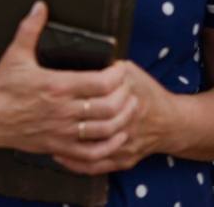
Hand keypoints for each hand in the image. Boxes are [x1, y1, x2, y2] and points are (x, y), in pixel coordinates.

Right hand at [0, 2, 135, 162]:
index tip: (120, 68)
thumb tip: (40, 7)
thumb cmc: (1, 88)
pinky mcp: (60, 146)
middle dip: (125, 96)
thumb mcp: (15, 54)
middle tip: (128, 87)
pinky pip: (93, 152)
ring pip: (106, 130)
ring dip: (123, 119)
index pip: (101, 82)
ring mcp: (63, 131)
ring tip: (130, 108)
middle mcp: (64, 110)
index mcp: (57, 85)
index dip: (117, 75)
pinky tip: (116, 136)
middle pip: (109, 107)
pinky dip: (110, 146)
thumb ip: (30, 28)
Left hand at [53, 60, 176, 174]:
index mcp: (127, 95)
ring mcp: (124, 144)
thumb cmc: (148, 93)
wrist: (172, 122)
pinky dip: (75, 162)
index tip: (52, 84)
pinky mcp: (123, 159)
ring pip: (91, 146)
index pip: (96, 88)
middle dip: (63, 116)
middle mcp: (125, 122)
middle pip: (90, 119)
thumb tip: (86, 49)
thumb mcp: (131, 70)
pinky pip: (95, 165)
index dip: (72, 87)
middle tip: (41, 110)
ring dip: (66, 141)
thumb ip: (110, 63)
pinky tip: (58, 154)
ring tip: (43, 133)